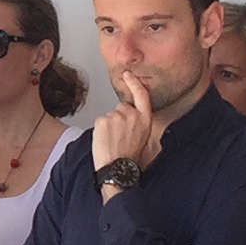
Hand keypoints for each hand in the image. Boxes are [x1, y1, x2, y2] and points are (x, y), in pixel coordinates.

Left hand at [89, 72, 161, 186]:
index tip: (128, 75)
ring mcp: (117, 116)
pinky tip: (105, 141)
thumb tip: (130, 117)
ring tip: (112, 141)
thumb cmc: (130, 158)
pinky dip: (100, 130)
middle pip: (121, 107)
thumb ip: (138, 123)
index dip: (134, 83)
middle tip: (118, 136)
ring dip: (108, 125)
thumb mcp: (143, 138)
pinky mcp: (103, 120)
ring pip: (109, 115)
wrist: (117, 169)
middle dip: (118, 118)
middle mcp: (132, 115)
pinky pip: (100, 121)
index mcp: (145, 120)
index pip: (141, 95)